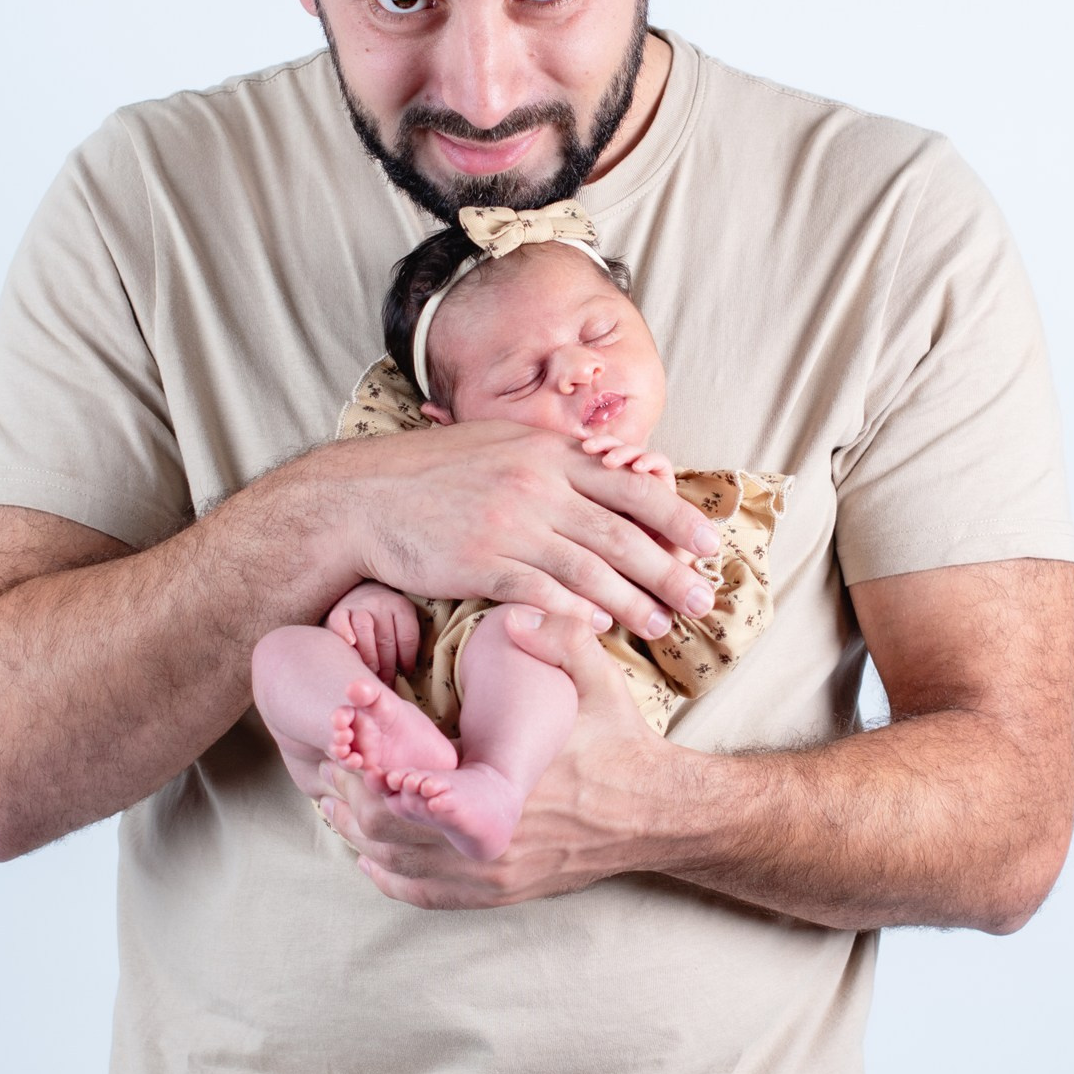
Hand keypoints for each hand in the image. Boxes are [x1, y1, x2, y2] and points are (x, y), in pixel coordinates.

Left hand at [318, 609, 681, 908]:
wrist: (658, 811)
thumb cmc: (619, 741)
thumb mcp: (597, 678)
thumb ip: (560, 636)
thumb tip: (516, 615)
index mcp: (502, 788)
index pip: (405, 789)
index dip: (365, 767)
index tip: (348, 738)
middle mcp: (492, 843)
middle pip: (386, 831)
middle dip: (351, 797)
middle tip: (331, 764)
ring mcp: (495, 874)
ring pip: (397, 865)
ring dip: (359, 834)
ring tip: (336, 800)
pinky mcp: (501, 891)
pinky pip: (425, 893)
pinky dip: (389, 875)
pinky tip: (368, 853)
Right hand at [323, 579, 421, 682]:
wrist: (360, 594)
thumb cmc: (384, 618)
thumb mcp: (402, 622)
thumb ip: (407, 641)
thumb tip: (409, 670)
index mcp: (401, 607)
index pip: (408, 637)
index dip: (408, 660)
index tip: (405, 675)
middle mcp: (380, 604)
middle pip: (386, 639)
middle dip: (387, 667)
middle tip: (385, 684)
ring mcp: (359, 606)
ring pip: (365, 631)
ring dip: (369, 656)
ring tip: (370, 673)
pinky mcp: (339, 610)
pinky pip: (340, 620)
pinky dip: (345, 632)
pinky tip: (350, 645)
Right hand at [325, 422, 720, 640]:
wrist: (364, 496)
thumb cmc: (434, 472)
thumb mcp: (502, 444)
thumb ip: (554, 460)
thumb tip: (608, 470)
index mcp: (548, 452)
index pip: (631, 483)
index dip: (677, 516)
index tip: (709, 542)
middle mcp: (537, 484)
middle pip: (622, 532)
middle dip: (669, 568)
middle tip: (702, 598)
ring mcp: (509, 524)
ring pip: (590, 568)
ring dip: (632, 601)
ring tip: (661, 624)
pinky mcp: (481, 562)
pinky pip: (541, 592)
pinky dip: (575, 611)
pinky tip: (600, 629)